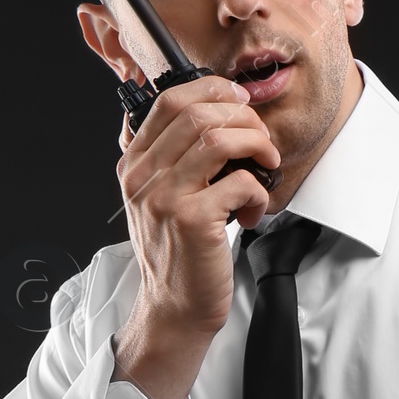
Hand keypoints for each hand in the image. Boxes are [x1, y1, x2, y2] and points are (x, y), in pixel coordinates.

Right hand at [116, 74, 280, 340]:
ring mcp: (164, 198)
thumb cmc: (177, 254)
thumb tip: (215, 115)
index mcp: (134, 165)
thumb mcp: (160, 200)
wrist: (173, 307)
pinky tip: (253, 210)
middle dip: (242, 118)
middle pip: (197, 112)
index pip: (170, 101)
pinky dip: (258, 190)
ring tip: (264, 166)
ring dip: (255, 146)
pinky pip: (239, 182)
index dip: (213, 90)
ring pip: (218, 139)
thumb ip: (173, 160)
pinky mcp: (192, 220)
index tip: (239, 102)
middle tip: (260, 141)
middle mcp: (143, 177)